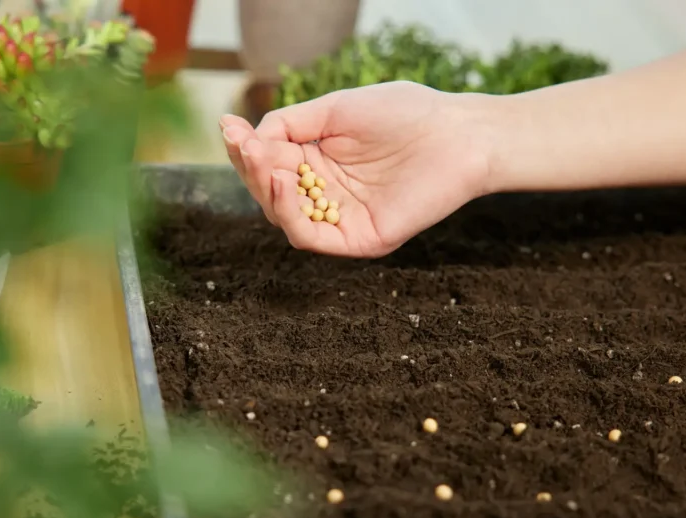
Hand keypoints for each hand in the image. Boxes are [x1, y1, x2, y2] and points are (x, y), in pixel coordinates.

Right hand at [220, 81, 495, 257]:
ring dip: (265, 190)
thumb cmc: (404, 113)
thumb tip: (248, 137)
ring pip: (283, 218)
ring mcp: (340, 219)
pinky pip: (311, 237)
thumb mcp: (336, 110)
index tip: (228, 128)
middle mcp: (324, 194)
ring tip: (262, 161)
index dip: (245, 149)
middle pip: (269, 193)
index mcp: (318, 162)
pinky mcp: (358, 239)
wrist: (457, 133)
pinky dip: (290, 214)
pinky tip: (284, 183)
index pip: (269, 164)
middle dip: (251, 169)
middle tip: (244, 145)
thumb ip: (291, 123)